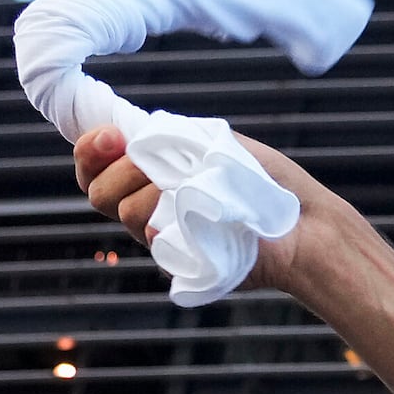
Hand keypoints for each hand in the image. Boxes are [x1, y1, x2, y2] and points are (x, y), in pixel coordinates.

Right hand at [74, 126, 329, 292]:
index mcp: (151, 176)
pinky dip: (168, 222)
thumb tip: (131, 132)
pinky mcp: (178, 262)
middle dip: (121, 169)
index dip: (90, 150)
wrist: (303, 222)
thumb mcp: (214, 143)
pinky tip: (193, 217)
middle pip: (99, 191)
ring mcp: (161, 235)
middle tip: (159, 164)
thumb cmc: (265, 182)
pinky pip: (152, 238)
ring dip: (157, 191)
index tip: (112, 136)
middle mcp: (149, 207)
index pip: (94, 167)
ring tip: (196, 189)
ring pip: (126, 210)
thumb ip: (168, 136)